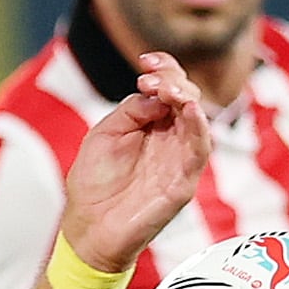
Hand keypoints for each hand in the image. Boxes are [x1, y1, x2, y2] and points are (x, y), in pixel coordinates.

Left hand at [57, 52, 210, 274]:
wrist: (88, 228)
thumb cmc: (94, 184)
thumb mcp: (105, 134)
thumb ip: (131, 111)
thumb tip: (156, 94)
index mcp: (151, 124)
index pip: (169, 88)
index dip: (164, 69)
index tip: (145, 60)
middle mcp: (169, 139)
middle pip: (188, 98)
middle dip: (174, 80)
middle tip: (151, 80)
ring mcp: (178, 160)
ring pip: (199, 121)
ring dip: (188, 99)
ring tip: (171, 91)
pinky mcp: (183, 183)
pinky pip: (200, 151)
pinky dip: (199, 129)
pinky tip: (190, 111)